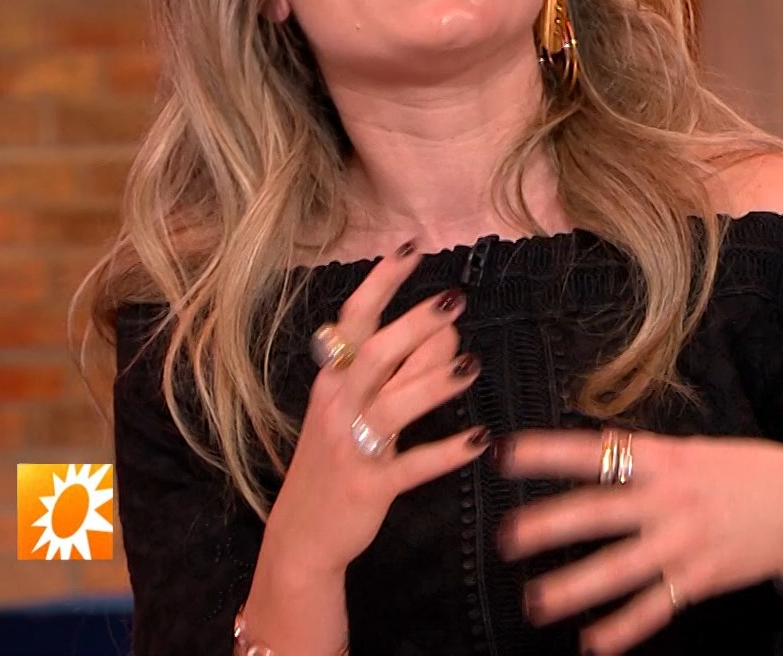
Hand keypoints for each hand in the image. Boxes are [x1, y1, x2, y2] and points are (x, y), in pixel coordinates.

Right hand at [260, 243, 488, 575]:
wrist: (302, 534)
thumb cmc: (335, 458)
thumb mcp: (354, 408)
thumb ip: (397, 369)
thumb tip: (447, 332)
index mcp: (332, 380)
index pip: (355, 320)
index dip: (381, 283)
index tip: (410, 248)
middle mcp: (338, 406)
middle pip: (375, 354)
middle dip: (414, 326)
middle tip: (454, 301)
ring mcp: (351, 446)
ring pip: (394, 406)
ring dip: (434, 383)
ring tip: (472, 366)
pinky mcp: (369, 487)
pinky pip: (412, 466)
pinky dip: (447, 453)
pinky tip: (480, 440)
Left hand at [498, 430, 782, 653]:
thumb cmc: (750, 473)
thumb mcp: (698, 451)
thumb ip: (651, 459)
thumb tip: (603, 454)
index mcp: (666, 459)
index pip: (597, 452)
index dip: (549, 453)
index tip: (506, 454)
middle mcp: (670, 500)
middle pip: (598, 513)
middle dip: (549, 526)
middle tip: (505, 538)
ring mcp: (685, 542)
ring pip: (619, 569)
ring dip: (574, 588)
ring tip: (534, 602)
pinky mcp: (700, 578)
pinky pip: (654, 607)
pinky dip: (623, 629)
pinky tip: (592, 643)